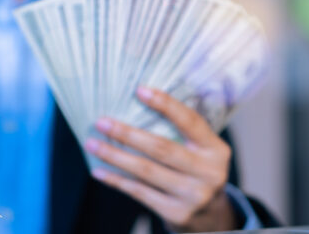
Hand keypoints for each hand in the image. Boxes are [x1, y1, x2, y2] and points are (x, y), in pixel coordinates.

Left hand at [84, 87, 236, 231]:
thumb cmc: (197, 173)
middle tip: (102, 122)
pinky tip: (99, 171)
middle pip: (162, 148)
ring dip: (115, 156)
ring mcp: (193, 195)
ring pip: (146, 171)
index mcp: (216, 150)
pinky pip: (140, 192)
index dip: (165, 105)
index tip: (139, 90)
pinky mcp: (177, 213)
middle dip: (128, 133)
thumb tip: (140, 101)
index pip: (190, 121)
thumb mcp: (203, 151)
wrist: (210, 217)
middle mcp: (208, 173)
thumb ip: (183, 132)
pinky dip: (117, 180)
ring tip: (92, 144)